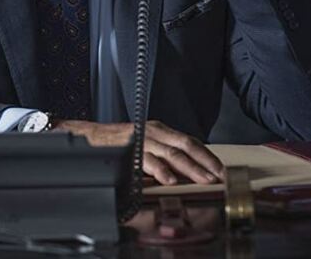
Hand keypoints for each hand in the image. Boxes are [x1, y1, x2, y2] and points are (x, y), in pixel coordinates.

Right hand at [52, 118, 224, 185]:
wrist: (90, 137)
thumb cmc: (118, 144)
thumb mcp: (146, 144)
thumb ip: (164, 153)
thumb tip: (186, 171)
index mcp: (160, 130)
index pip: (189, 141)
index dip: (206, 155)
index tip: (220, 169)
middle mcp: (154, 132)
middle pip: (186, 145)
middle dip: (205, 161)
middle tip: (218, 176)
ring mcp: (143, 139)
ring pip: (172, 153)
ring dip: (190, 168)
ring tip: (203, 180)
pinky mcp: (130, 149)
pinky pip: (148, 160)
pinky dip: (161, 171)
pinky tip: (171, 180)